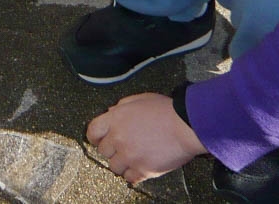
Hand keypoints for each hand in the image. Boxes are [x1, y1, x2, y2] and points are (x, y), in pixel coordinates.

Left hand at [86, 93, 207, 183]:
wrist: (186, 125)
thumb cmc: (166, 111)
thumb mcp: (139, 99)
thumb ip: (121, 107)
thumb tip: (111, 113)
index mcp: (116, 119)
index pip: (92, 131)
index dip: (95, 137)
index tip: (98, 140)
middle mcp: (119, 138)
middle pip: (103, 151)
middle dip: (112, 149)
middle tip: (122, 147)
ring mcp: (130, 156)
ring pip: (114, 167)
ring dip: (122, 163)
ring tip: (133, 157)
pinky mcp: (142, 169)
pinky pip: (129, 178)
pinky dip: (133, 174)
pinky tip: (139, 166)